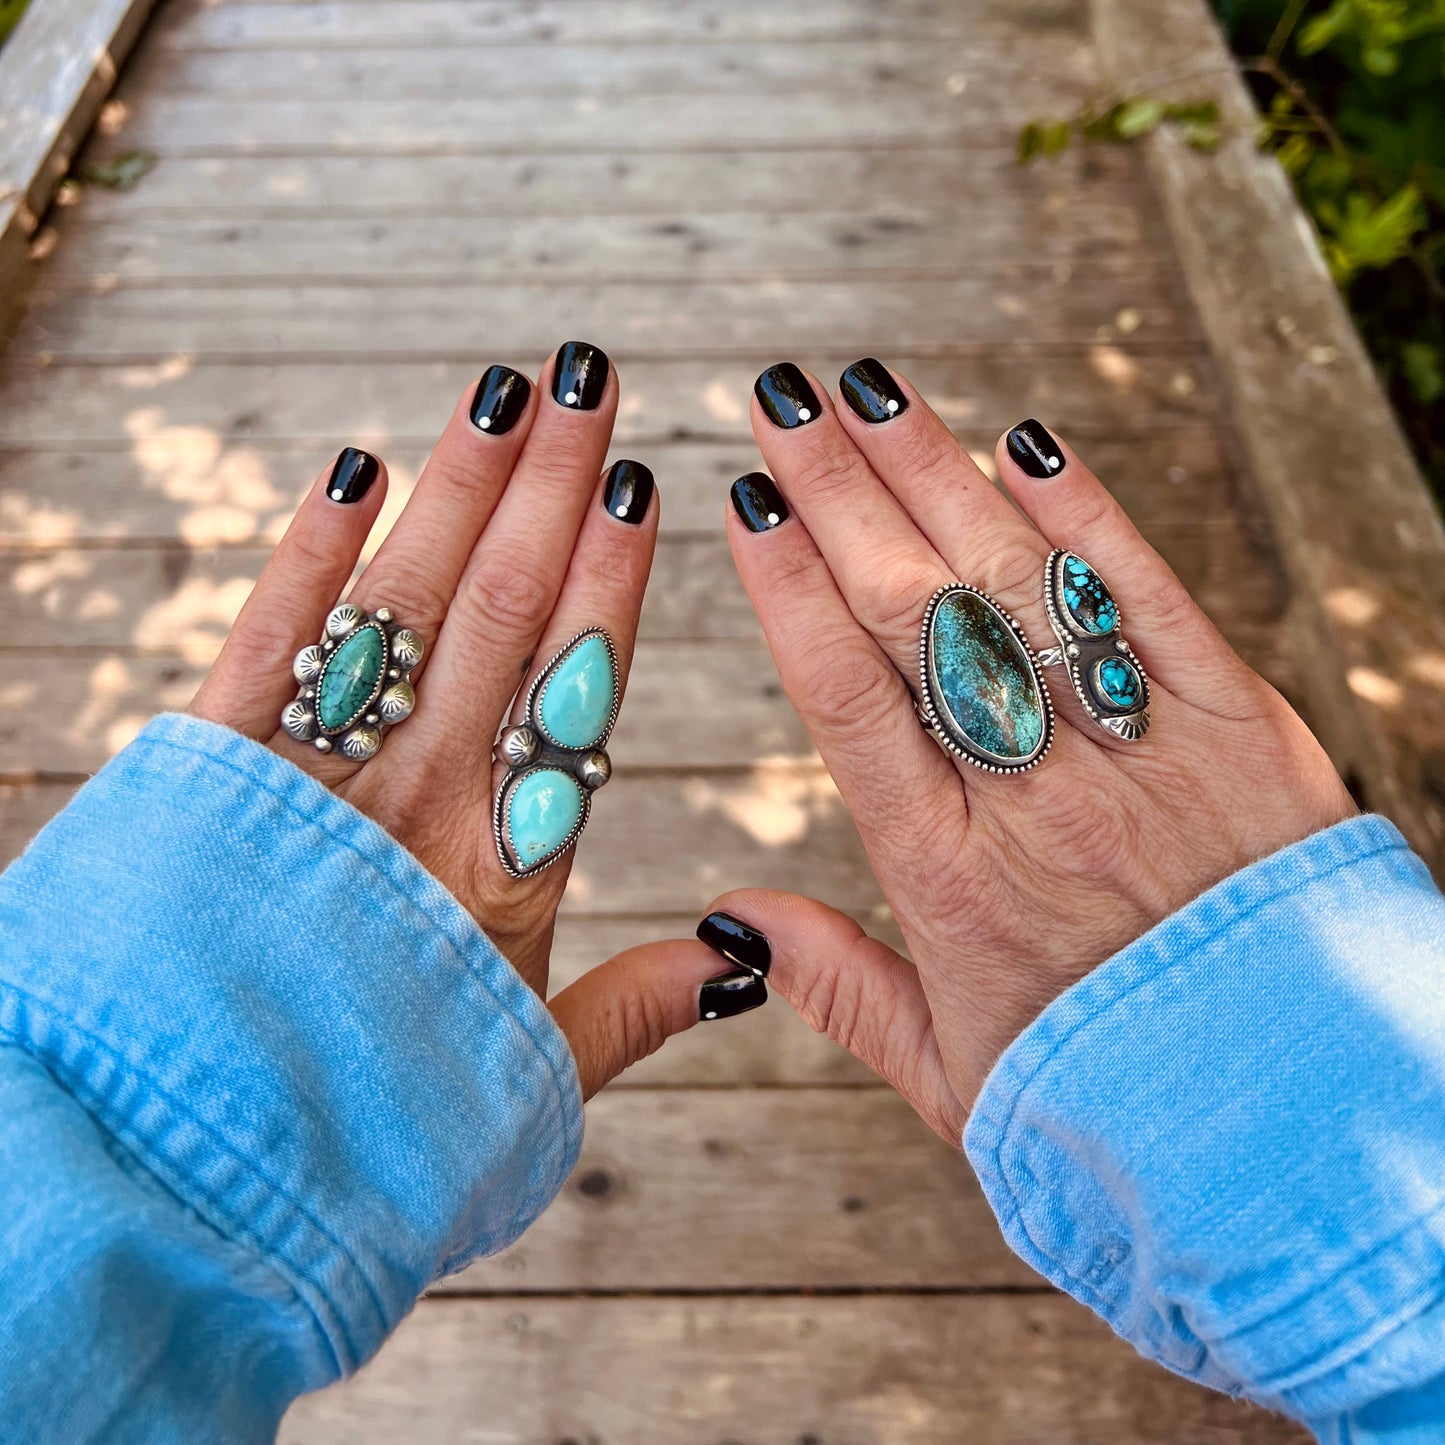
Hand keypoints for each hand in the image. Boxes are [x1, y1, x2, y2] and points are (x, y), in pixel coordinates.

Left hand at [190, 344, 743, 1096]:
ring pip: (405, 602)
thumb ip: (637, 1007)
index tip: (642, 483)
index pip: (580, 690)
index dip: (613, 580)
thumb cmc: (378, 1127)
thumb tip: (742, 954)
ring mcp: (316, 778)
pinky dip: (309, 553)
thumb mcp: (531, 1081)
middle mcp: (422, 799)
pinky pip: (269, 641)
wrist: (193, 1179)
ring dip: (457, 488)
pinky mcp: (210, 772)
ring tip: (502, 387)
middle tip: (590, 373)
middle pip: (503, 612)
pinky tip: (352, 471)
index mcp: (509, 869)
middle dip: (551, 483)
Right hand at [624, 361, 1353, 1142]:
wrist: (1298, 1139)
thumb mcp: (950, 1079)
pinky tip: (1025, 445)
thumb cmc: (1106, 1107)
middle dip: (840, 497)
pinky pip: (1153, 605)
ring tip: (871, 393)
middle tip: (782, 403)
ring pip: (1017, 591)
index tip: (747, 505)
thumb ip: (840, 988)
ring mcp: (1141, 760)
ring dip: (937, 479)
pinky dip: (1088, 520)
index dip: (790, 591)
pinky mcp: (1242, 733)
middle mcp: (1036, 802)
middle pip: (916, 618)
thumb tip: (733, 919)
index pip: (847, 700)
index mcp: (951, 881)